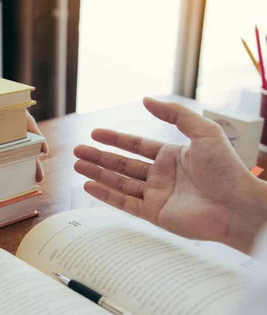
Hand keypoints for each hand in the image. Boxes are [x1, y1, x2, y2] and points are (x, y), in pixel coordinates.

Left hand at [0, 55, 48, 181]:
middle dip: (31, 159)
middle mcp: (5, 122)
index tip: (42, 149)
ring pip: (8, 151)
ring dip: (16, 167)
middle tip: (38, 176)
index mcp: (10, 105)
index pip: (25, 122)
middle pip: (21, 142)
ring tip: (23, 185)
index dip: (35, 135)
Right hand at [73, 97, 266, 253]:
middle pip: (122, 165)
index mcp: (171, 156)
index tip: (94, 133)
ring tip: (77, 165)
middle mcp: (161, 176)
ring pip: (119, 183)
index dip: (115, 139)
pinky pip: (124, 203)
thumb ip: (175, 114)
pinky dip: (105, 195)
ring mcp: (156, 196)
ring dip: (97, 173)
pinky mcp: (154, 214)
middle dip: (99, 157)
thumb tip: (146, 100)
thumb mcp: (203, 131)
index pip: (136, 146)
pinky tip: (89, 186)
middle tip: (77, 151)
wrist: (237, 206)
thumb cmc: (226, 169)